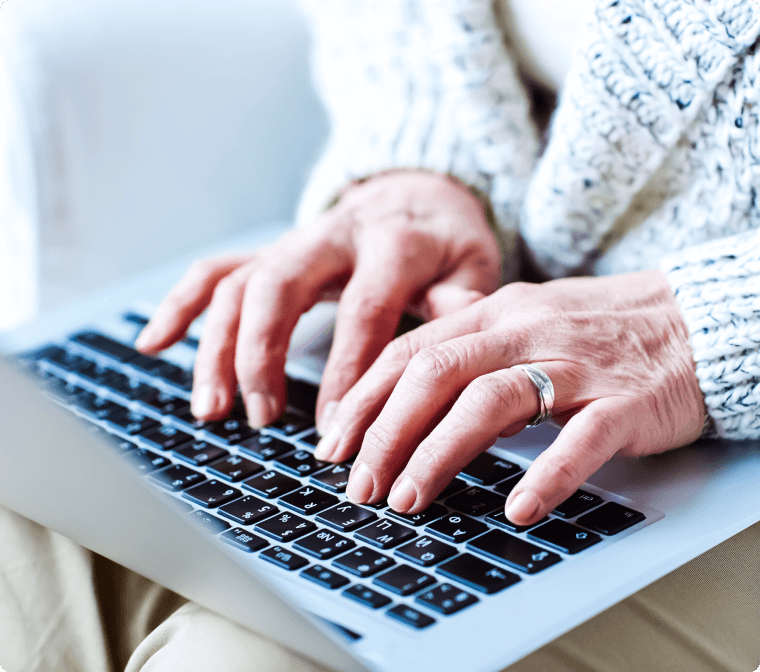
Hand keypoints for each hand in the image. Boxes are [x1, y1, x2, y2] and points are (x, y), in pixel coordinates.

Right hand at [134, 170, 500, 427]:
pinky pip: (217, 269)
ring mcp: (297, 241)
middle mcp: (335, 236)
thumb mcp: (473, 264)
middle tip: (262, 420)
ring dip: (217, 347)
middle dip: (262, 355)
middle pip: (280, 286)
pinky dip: (182, 305)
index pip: (364, 309)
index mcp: (394, 243)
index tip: (336, 431)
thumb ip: (461, 302)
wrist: (419, 190)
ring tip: (212, 410)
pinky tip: (154, 344)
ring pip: (240, 283)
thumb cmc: (447, 241)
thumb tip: (458, 350)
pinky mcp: (273, 250)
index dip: (347, 372)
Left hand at [316, 270, 704, 524]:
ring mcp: (575, 363)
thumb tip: (407, 376)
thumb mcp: (524, 319)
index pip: (410, 352)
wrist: (692, 318)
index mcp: (494, 314)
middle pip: (436, 375)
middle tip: (359, 485)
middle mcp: (525, 331)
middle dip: (386, 433)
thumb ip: (469, 342)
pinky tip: (517, 508)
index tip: (332, 443)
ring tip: (408, 500)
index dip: (363, 399)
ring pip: (492, 400)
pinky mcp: (625, 400)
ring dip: (439, 454)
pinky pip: (581, 437)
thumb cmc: (598, 327)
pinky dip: (546, 473)